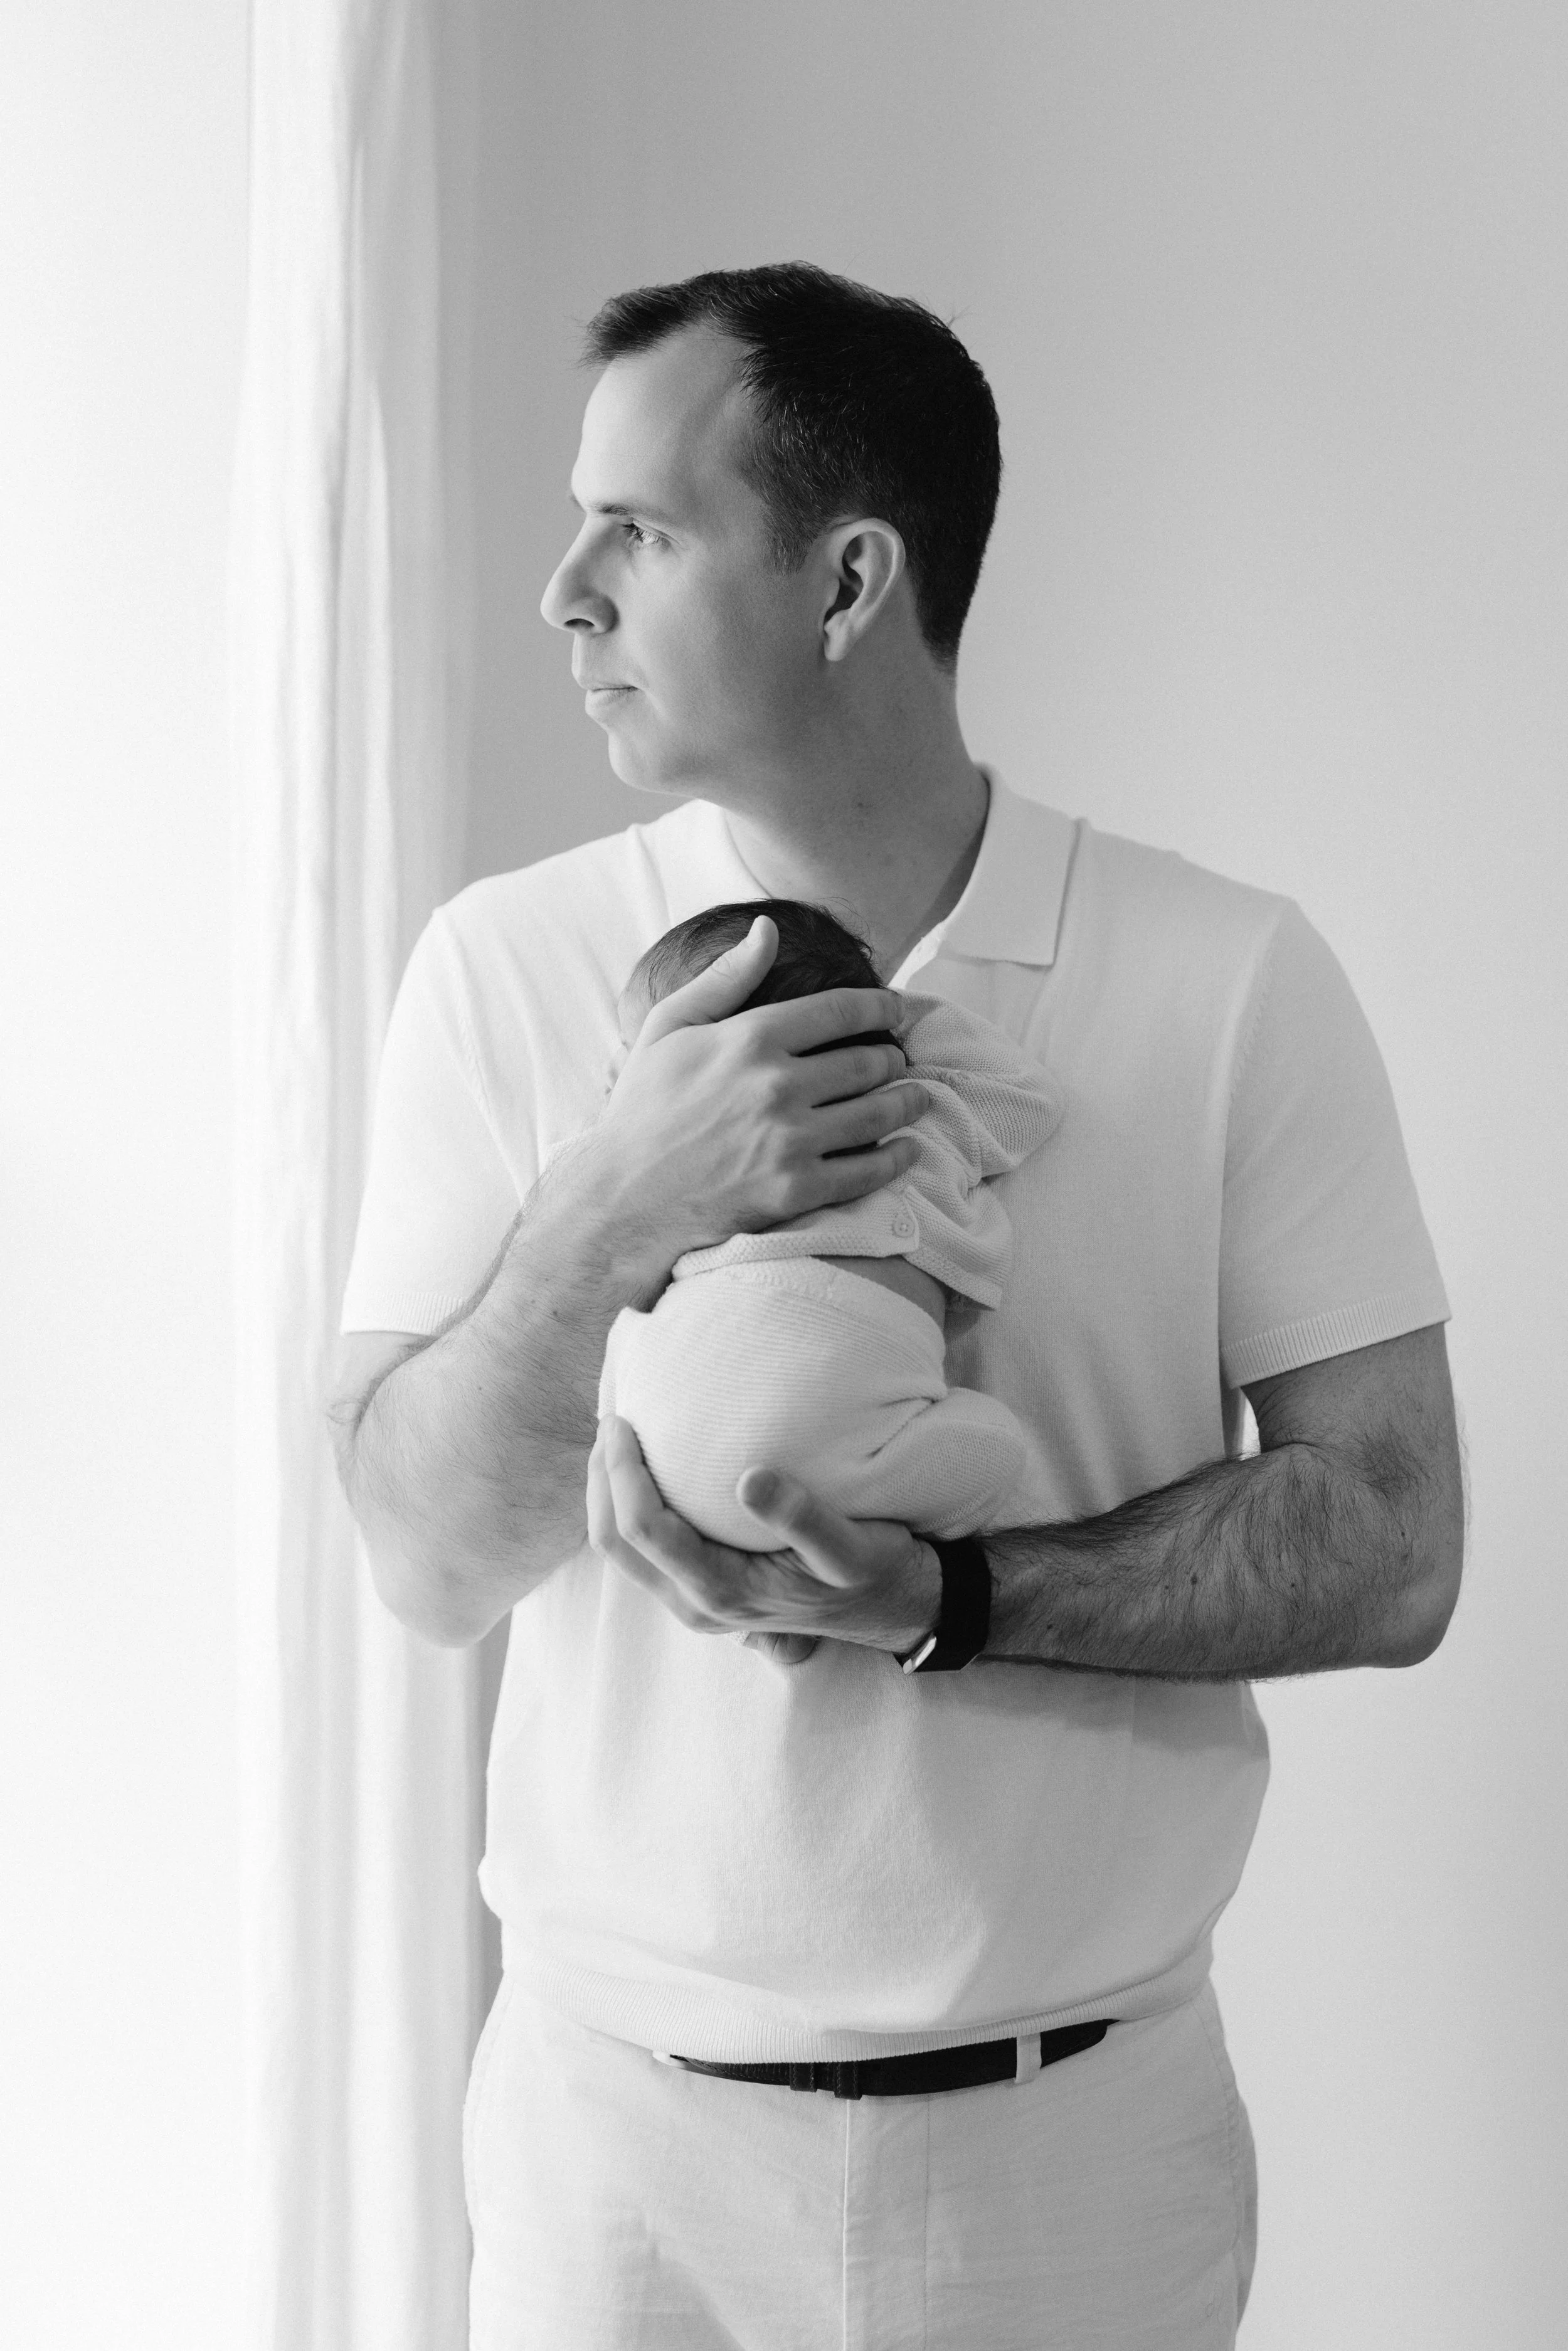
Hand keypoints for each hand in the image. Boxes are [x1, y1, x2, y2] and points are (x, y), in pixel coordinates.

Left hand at [586, 1415, 940, 1667]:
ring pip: (620, 1552)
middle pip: (612, 1544)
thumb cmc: (871, 1570)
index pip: (644, 1530)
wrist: (890, 1608)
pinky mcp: (700, 1590)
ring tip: (616, 1437)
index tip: (623, 1421)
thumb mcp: (851, 1547)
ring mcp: (695, 1602)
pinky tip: (644, 1467)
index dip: (622, 1474)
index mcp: (724, 1592)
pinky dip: (628, 1505)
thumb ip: (803, 1517)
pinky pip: (642, 1551)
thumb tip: (750, 1479)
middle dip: (600, 1480)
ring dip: (608, 1493)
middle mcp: (698, 1605)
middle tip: (611, 1418)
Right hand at [591, 917, 928, 1274]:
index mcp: (750, 1038)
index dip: (880, 1005)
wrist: (623, 1198)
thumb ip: (725, 977)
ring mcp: (789, 1140)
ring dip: (908, 1103)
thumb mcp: (669, 1027)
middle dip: (893, 1057)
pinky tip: (906, 1151)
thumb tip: (768, 929)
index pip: (841, 1010)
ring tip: (916, 1097)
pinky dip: (896, 1159)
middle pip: (868, 1062)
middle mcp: (777, 1085)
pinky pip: (867, 1171)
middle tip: (900, 1059)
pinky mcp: (796, 1190)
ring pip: (878, 1113)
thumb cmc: (643, 1107)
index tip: (895, 1008)